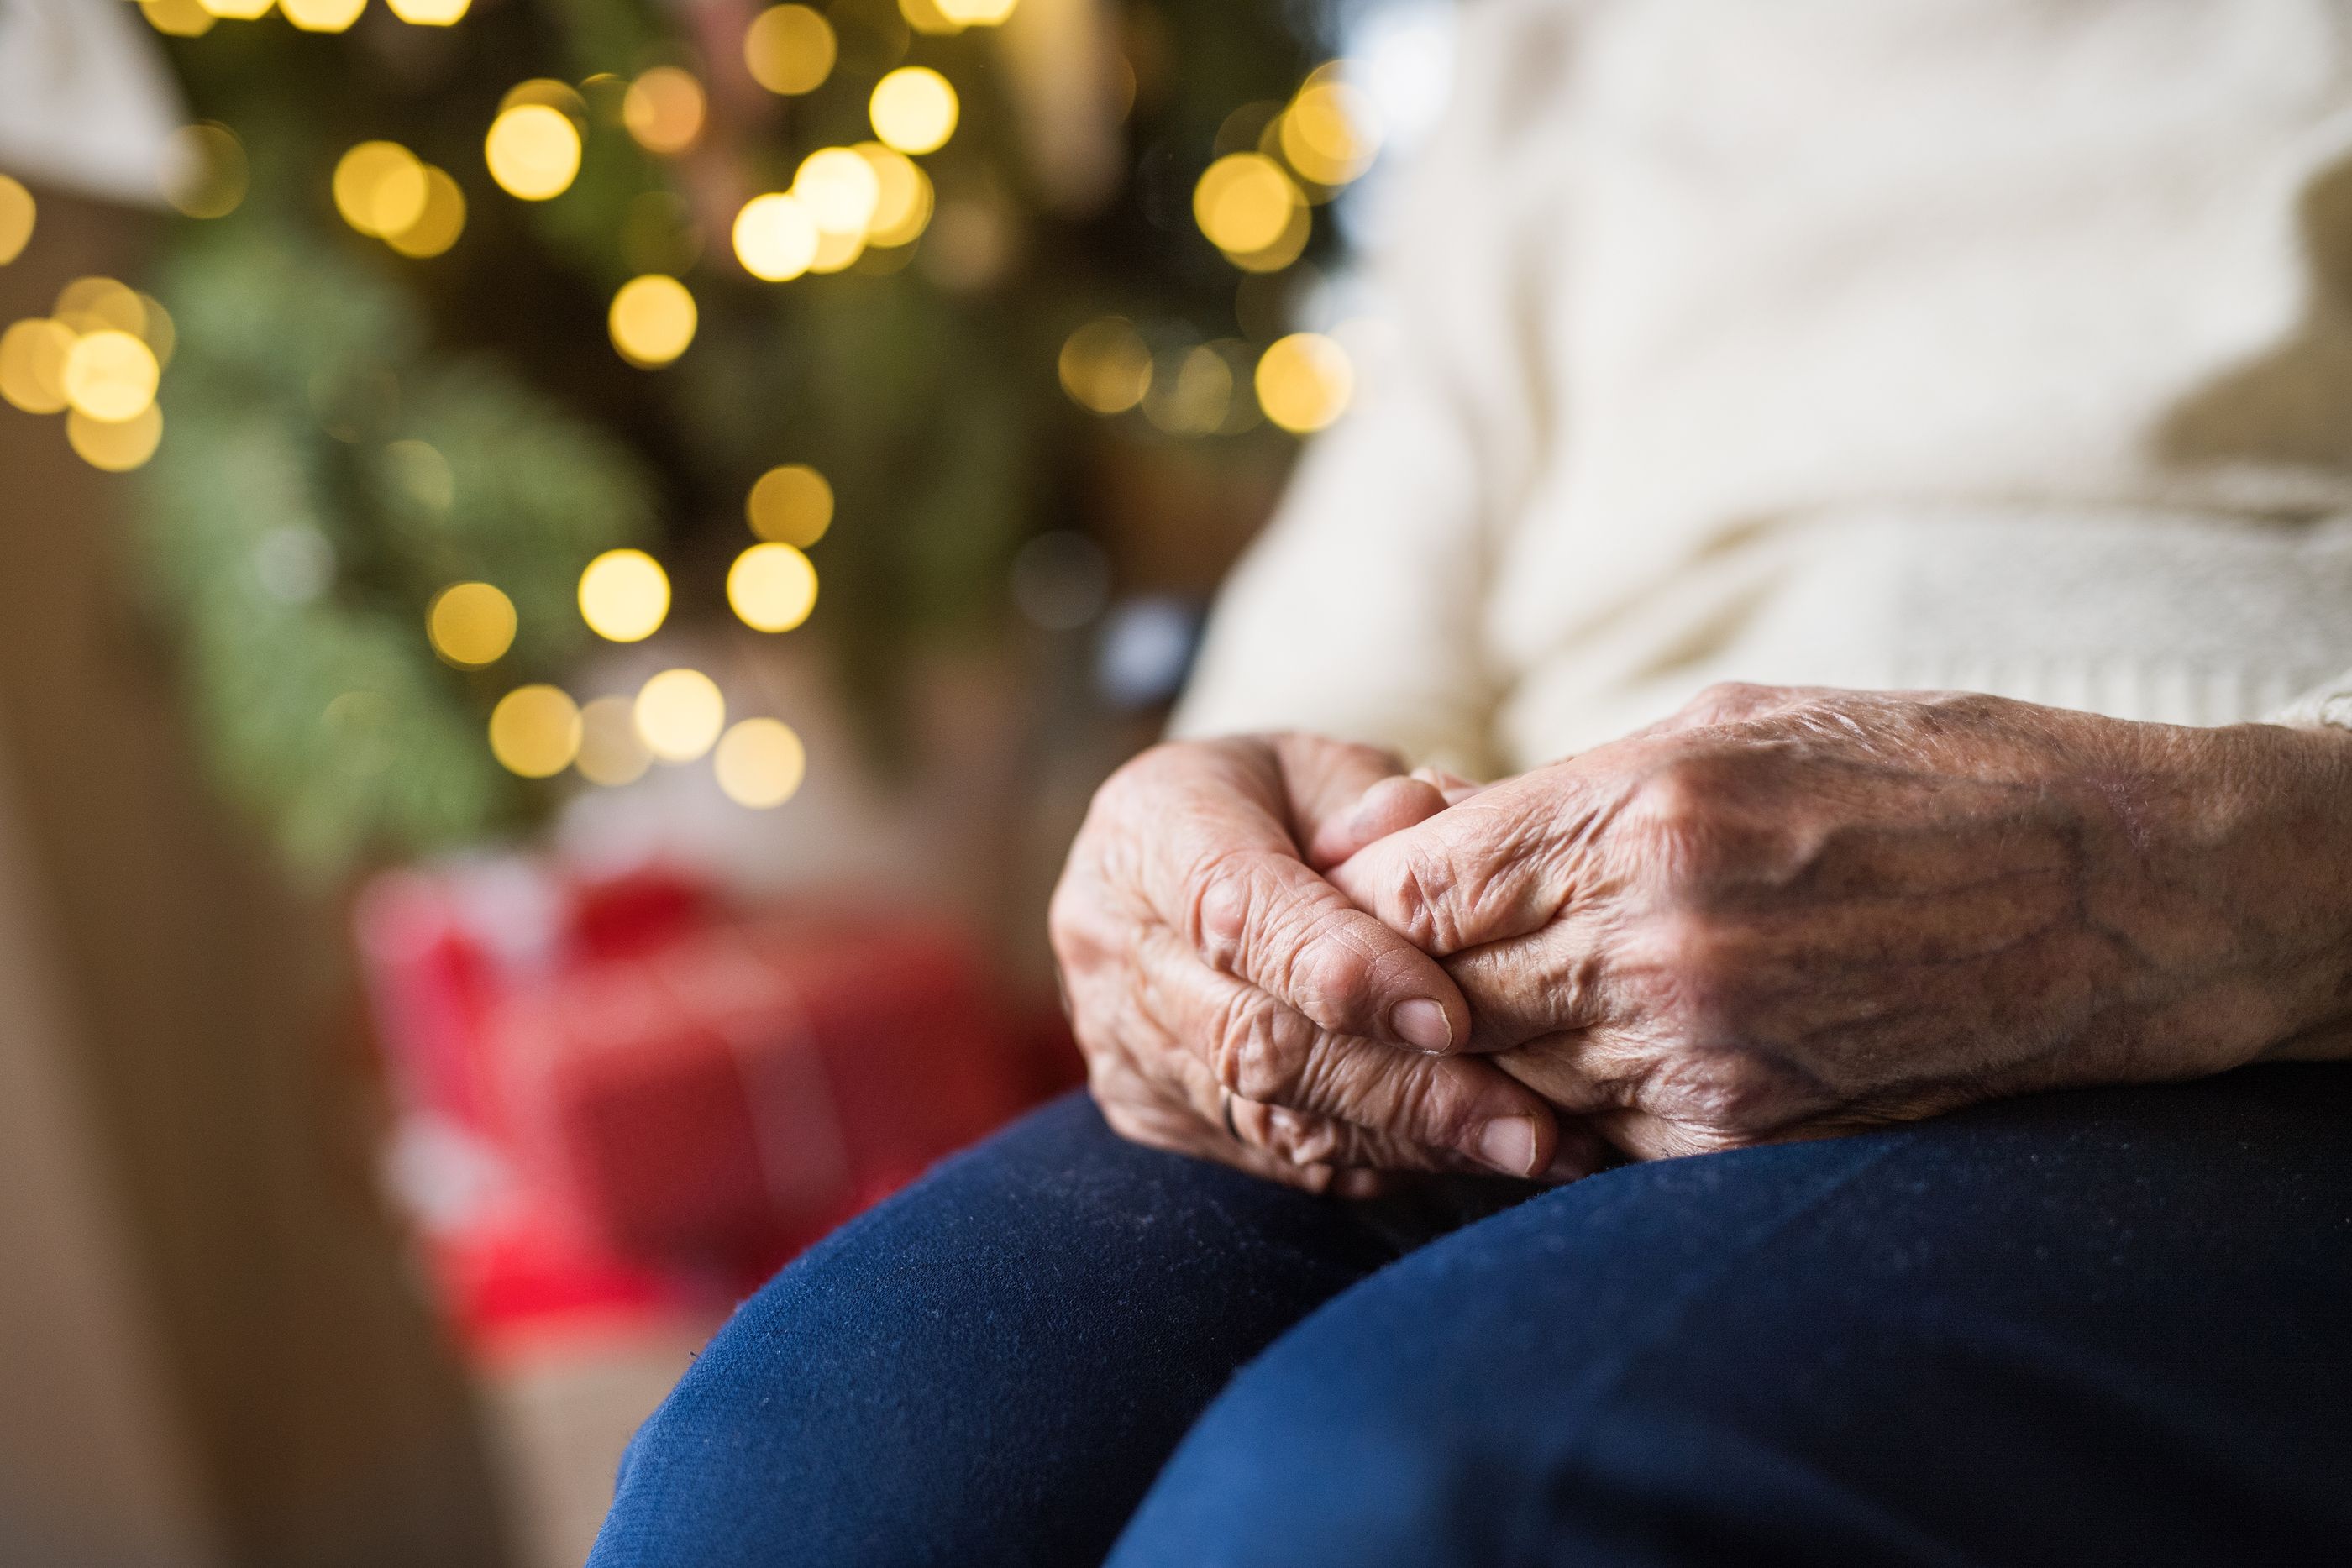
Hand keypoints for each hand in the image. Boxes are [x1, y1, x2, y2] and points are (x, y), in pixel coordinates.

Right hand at [1050, 734, 1571, 1191]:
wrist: (1179, 857)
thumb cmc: (1278, 800)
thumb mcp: (1326, 765)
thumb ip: (1378, 800)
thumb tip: (1430, 825)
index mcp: (1145, 829)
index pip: (1235, 912)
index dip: (1341, 970)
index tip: (1451, 1017)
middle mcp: (1109, 941)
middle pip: (1252, 1038)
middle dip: (1402, 1088)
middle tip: (1527, 1124)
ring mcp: (1118, 1037)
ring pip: (1265, 1118)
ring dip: (1407, 1143)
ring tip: (1526, 1151)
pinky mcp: (1146, 1106)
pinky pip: (1269, 1157)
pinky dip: (1377, 1160)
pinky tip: (1467, 1157)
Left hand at [1328, 684, 2351, 1159]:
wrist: (2118, 896)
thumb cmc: (1923, 774)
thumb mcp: (1733, 724)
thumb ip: (1563, 790)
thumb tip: (1411, 835)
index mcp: (1644, 807)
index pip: (1415, 883)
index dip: (1367, 893)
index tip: (1363, 892)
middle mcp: (1658, 936)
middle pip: (1439, 988)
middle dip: (1406, 981)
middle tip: (1394, 970)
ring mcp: (1705, 1048)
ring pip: (1507, 1073)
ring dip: (1485, 1049)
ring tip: (1499, 1011)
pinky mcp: (1751, 1134)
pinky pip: (1597, 1138)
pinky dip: (1573, 1106)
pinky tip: (1595, 1064)